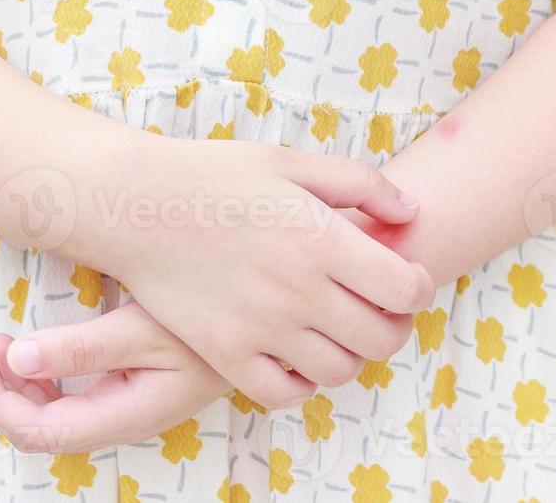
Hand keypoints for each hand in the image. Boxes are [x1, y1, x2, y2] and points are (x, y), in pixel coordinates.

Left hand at [0, 304, 228, 454]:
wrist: (270, 322)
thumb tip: (16, 360)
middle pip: (39, 427)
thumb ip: (83, 347)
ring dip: (16, 382)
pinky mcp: (133, 388)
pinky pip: (72, 396)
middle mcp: (122, 420)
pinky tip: (34, 346)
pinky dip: (42, 374)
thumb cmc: (215, 322)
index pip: (39, 429)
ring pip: (52, 414)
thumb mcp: (148, 328)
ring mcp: (127, 406)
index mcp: (125, 414)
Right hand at [73, 135, 429, 410]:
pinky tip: (298, 352)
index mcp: (322, 240)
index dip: (419, 287)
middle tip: (381, 307)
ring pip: (339, 371)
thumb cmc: (220, 176)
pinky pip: (283, 393)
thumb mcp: (295, 162)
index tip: (406, 276)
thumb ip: (364, 185)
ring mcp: (260, 327)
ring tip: (340, 328)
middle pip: (381, 338)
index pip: (406, 290)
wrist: (137, 204)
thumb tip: (413, 213)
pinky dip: (302, 383)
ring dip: (352, 354)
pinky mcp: (224, 352)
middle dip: (395, 325)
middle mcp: (297, 290)